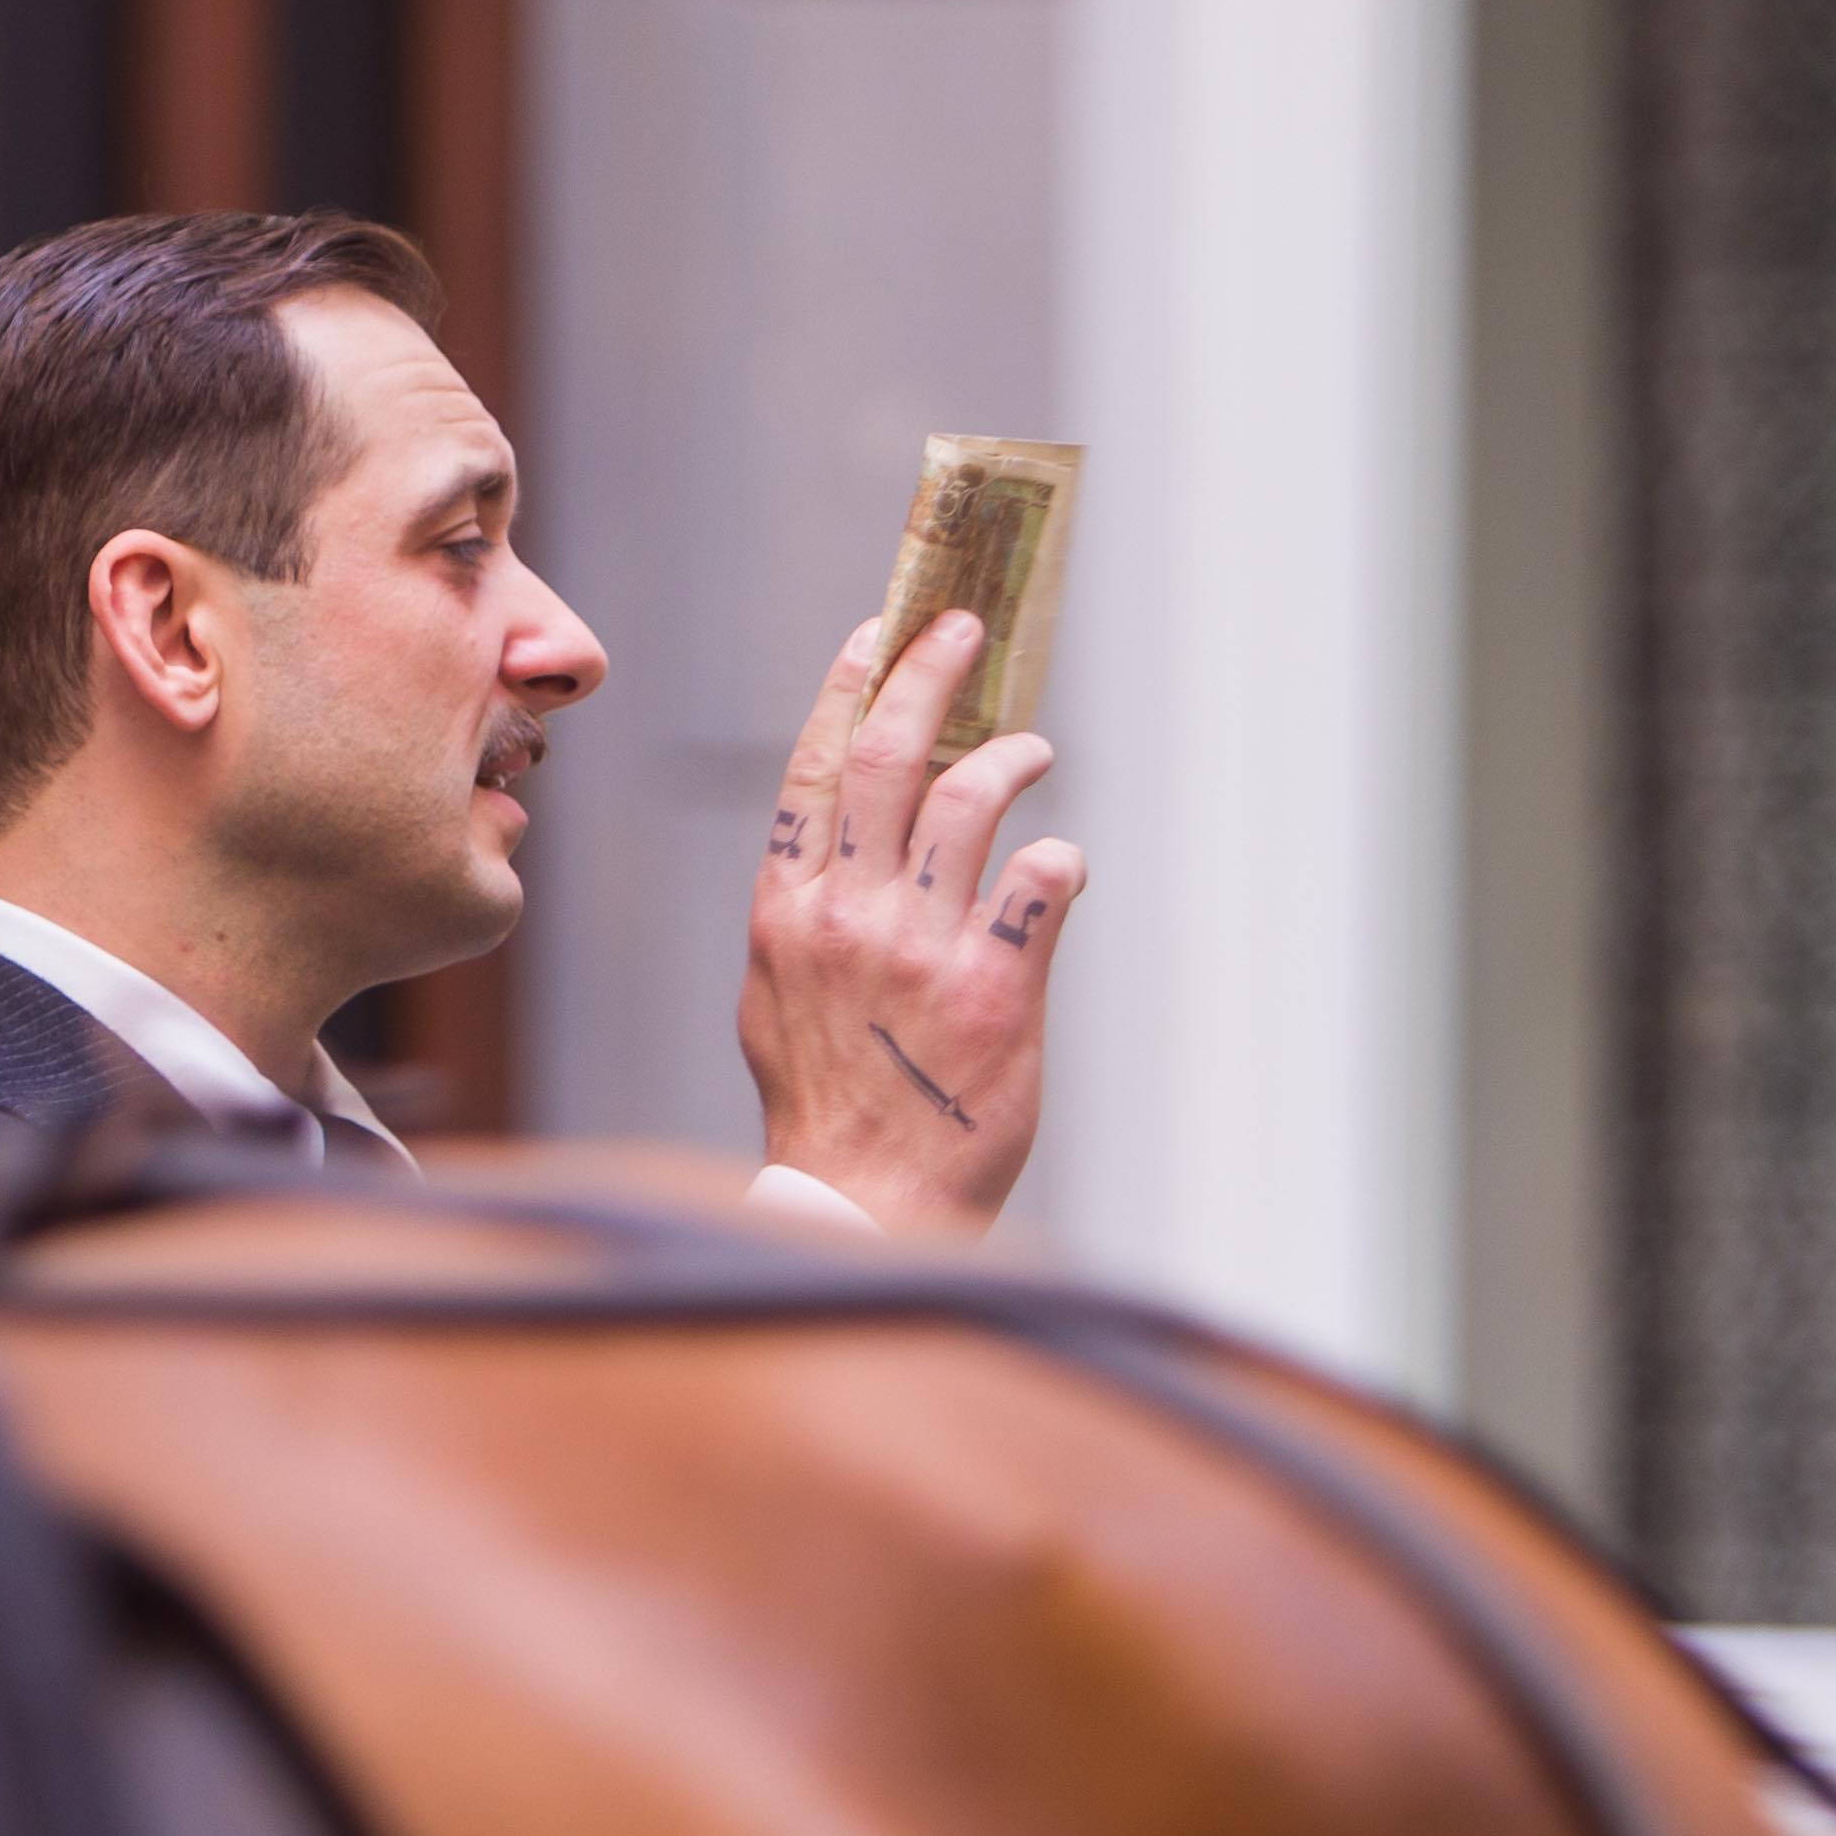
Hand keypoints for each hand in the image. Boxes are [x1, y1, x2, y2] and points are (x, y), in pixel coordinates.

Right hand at [735, 608, 1084, 1241]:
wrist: (860, 1208)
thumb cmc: (826, 1108)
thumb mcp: (775, 1001)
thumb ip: (804, 920)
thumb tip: (830, 859)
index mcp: (787, 913)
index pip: (815, 771)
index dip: (850, 690)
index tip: (878, 633)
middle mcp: (848, 918)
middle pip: (893, 758)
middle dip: (932, 674)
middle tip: (967, 627)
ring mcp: (920, 952)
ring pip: (972, 801)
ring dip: (1012, 757)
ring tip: (1034, 749)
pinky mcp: (994, 991)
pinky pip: (1039, 884)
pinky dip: (1058, 860)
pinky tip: (1060, 866)